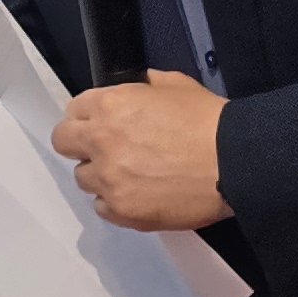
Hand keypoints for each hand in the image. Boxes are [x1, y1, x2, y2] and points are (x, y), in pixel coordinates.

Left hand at [51, 71, 230, 231]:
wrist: (234, 162)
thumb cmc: (207, 120)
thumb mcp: (174, 85)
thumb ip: (144, 87)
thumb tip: (137, 88)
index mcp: (109, 105)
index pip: (73, 109)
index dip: (88, 115)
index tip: (102, 123)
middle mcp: (100, 141)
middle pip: (63, 143)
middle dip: (80, 143)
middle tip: (106, 148)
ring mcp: (108, 180)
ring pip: (83, 178)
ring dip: (100, 174)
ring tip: (130, 175)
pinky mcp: (121, 211)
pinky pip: (101, 207)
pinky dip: (115, 202)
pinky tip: (138, 195)